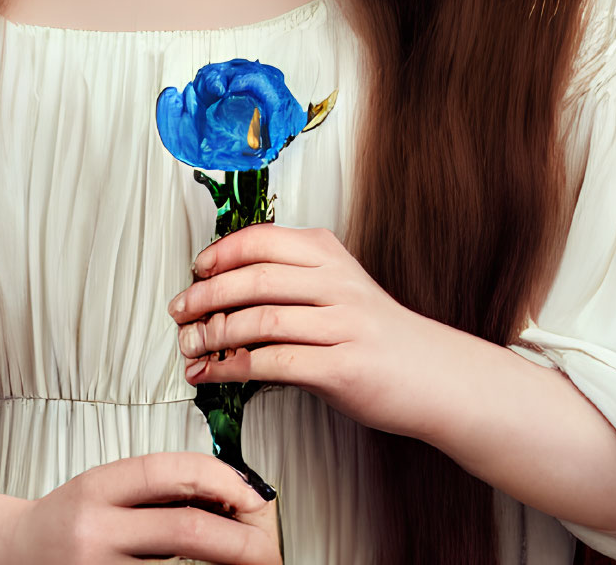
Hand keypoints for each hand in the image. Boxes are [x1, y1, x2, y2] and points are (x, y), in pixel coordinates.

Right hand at [2, 450, 279, 563]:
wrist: (6, 557)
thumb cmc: (65, 522)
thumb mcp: (103, 488)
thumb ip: (156, 488)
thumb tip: (233, 496)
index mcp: (95, 488)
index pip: (170, 472)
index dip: (222, 480)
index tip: (253, 495)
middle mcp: (92, 531)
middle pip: (186, 531)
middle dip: (241, 542)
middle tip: (269, 549)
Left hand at [167, 223, 442, 437]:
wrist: (434, 373)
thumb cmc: (377, 334)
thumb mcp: (339, 288)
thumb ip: (293, 279)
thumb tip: (224, 285)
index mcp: (331, 256)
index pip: (263, 240)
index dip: (220, 254)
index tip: (196, 270)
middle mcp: (336, 284)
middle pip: (255, 278)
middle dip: (206, 295)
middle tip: (180, 311)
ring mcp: (342, 325)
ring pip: (261, 320)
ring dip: (214, 335)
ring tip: (190, 347)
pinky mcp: (342, 368)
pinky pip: (275, 364)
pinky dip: (233, 369)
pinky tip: (213, 374)